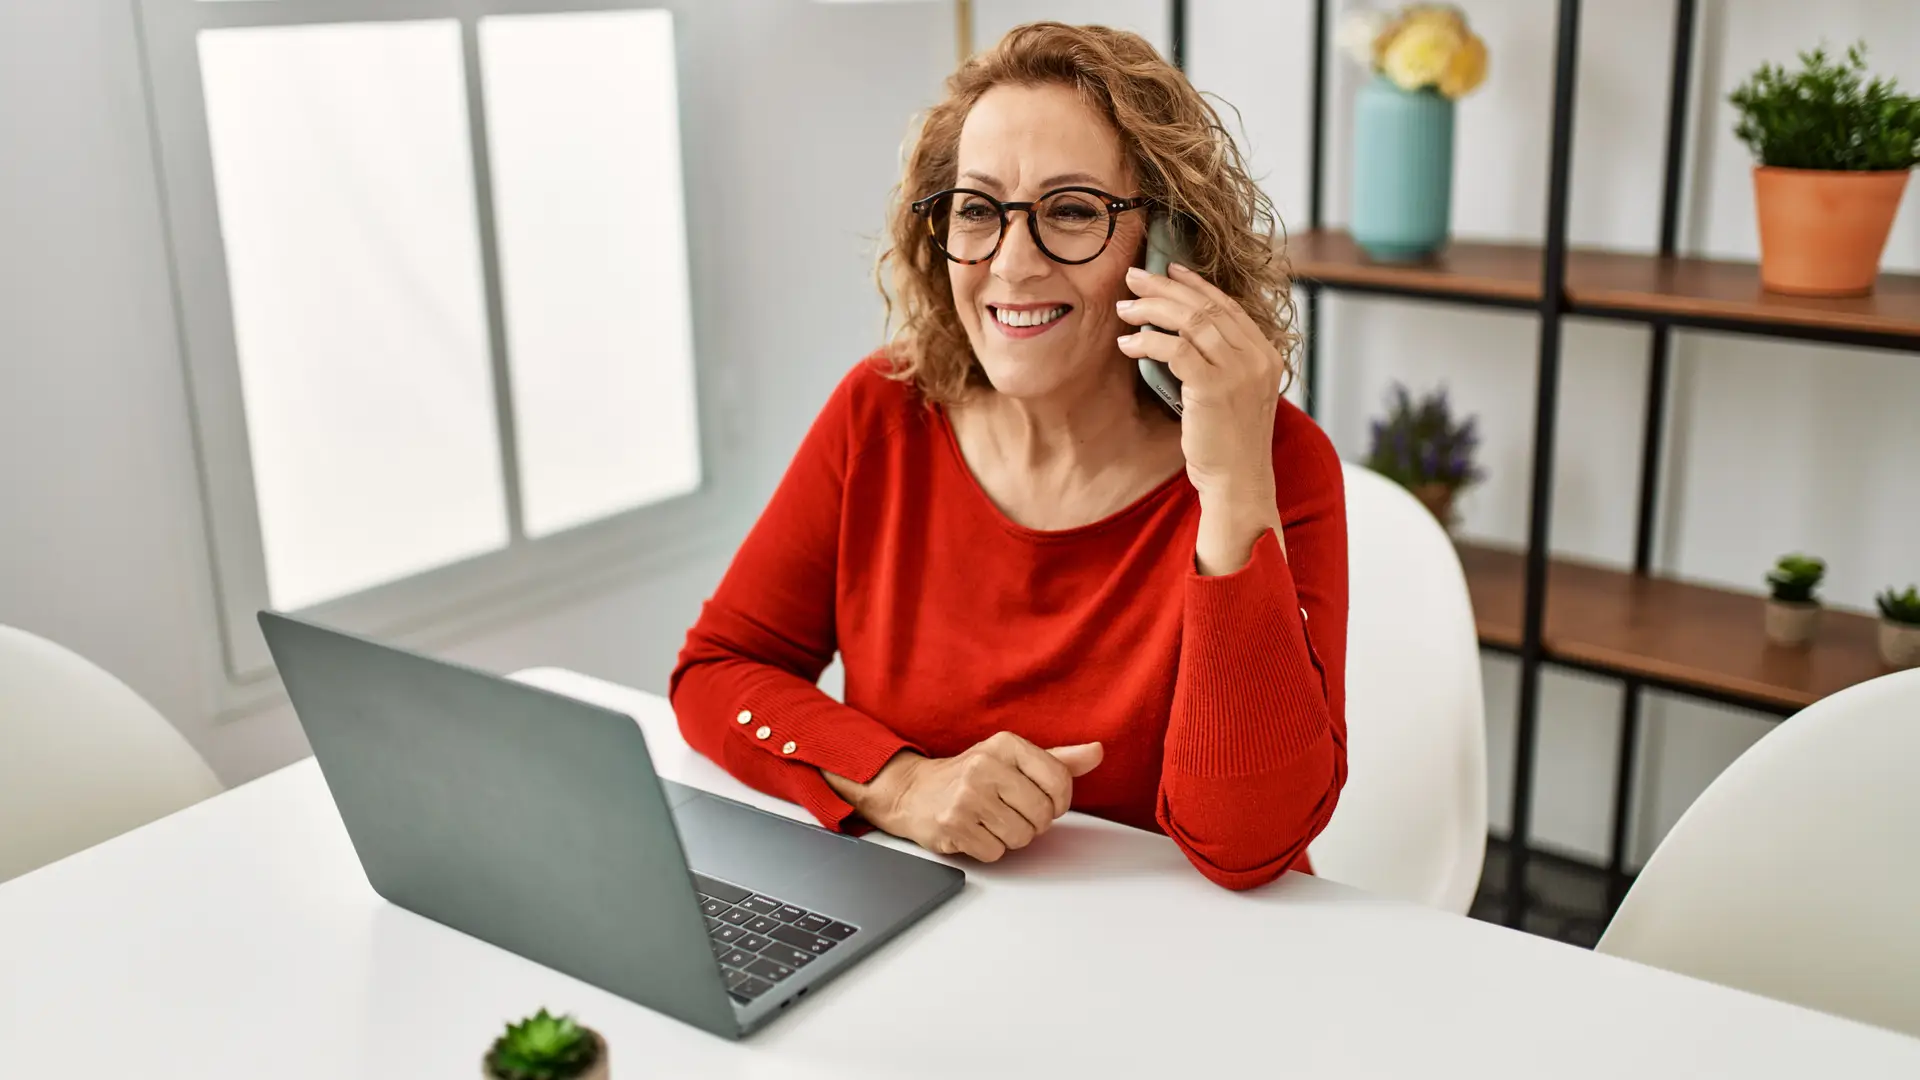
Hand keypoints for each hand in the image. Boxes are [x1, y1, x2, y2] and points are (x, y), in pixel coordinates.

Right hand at [833, 732, 1102, 861]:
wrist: (914, 792)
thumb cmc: (971, 776)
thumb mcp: (1014, 759)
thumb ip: (1058, 760)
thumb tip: (1098, 752)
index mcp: (1006, 744)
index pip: (1059, 780)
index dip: (1059, 801)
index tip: (1045, 801)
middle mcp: (985, 766)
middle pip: (1042, 814)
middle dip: (1034, 822)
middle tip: (1012, 812)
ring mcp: (967, 796)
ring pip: (1022, 837)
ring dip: (1011, 837)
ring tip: (992, 821)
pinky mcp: (953, 825)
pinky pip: (996, 852)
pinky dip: (990, 849)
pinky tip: (975, 831)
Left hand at [1115, 263, 1284, 571]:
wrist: (1239, 483)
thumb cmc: (1229, 445)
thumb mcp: (1235, 396)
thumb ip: (1223, 363)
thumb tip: (1184, 336)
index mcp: (1266, 355)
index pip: (1228, 305)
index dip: (1195, 284)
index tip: (1169, 267)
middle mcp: (1257, 357)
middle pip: (1206, 306)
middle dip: (1166, 287)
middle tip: (1133, 275)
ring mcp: (1239, 370)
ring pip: (1190, 320)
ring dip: (1151, 309)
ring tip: (1124, 307)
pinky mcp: (1213, 387)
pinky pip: (1174, 348)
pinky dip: (1147, 342)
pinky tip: (1127, 344)